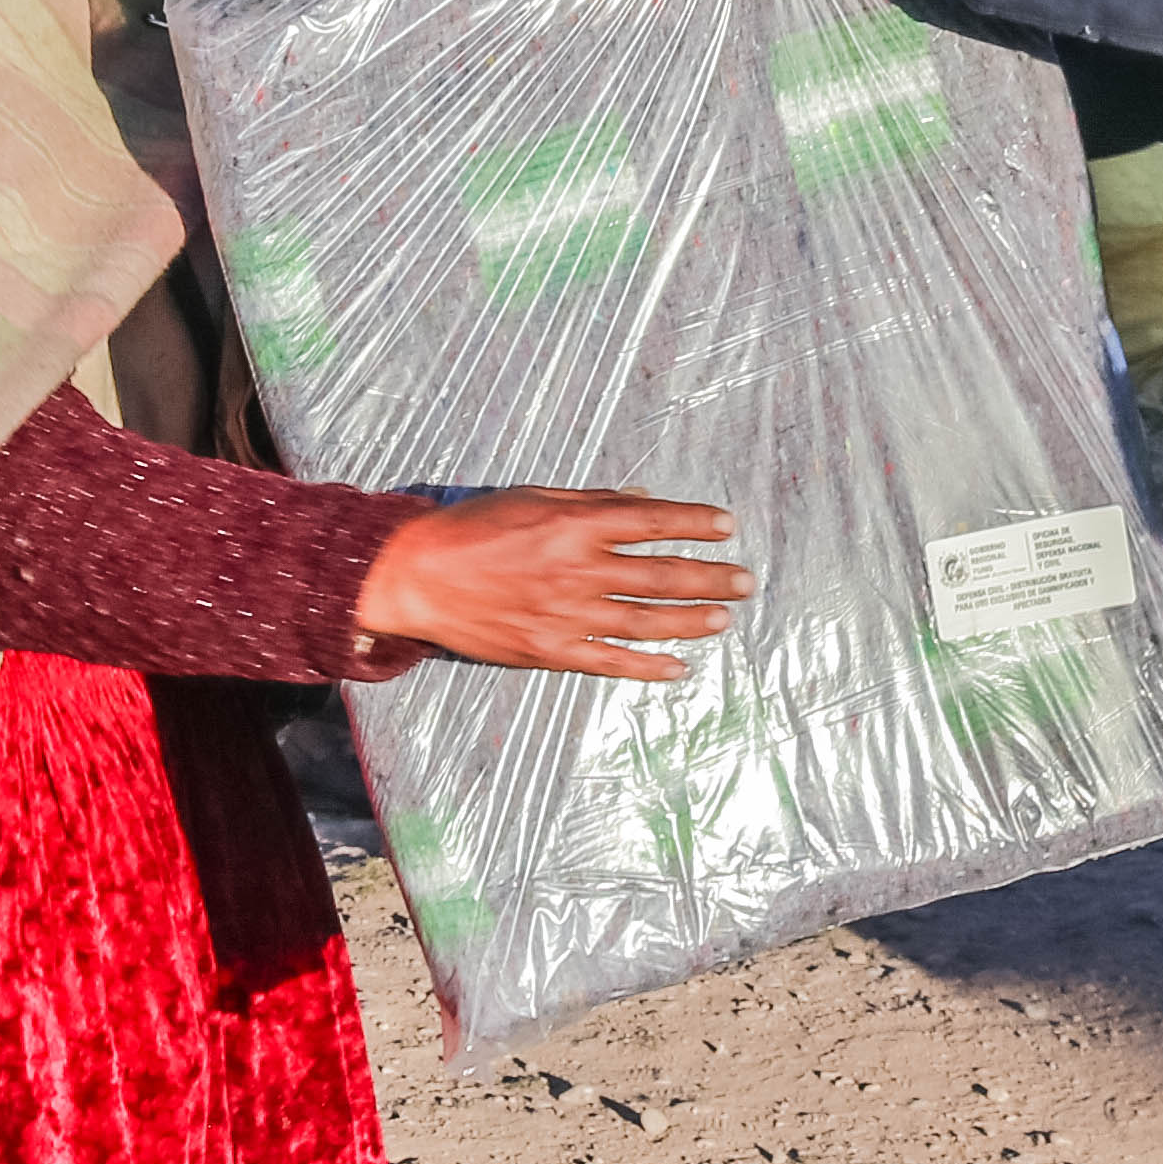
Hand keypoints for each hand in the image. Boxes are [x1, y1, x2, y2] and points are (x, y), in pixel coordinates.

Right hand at [352, 490, 753, 682]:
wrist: (417, 576)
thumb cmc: (471, 529)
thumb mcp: (532, 497)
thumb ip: (590, 502)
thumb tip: (642, 502)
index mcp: (575, 524)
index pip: (653, 521)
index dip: (696, 523)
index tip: (727, 525)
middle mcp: (579, 569)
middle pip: (663, 574)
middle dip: (712, 577)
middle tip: (745, 580)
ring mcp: (568, 614)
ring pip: (647, 620)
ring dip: (693, 619)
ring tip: (724, 618)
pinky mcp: (552, 649)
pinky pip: (612, 661)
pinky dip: (649, 666)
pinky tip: (678, 667)